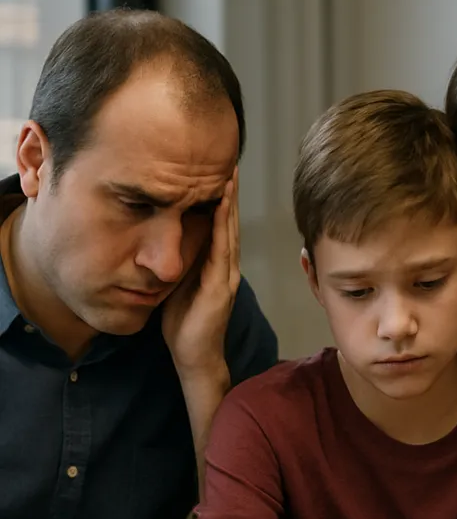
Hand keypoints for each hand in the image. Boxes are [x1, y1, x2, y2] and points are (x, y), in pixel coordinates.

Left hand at [162, 169, 239, 377]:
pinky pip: (223, 249)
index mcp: (216, 265)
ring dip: (230, 202)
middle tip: (228, 161)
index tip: (217, 170)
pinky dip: (224, 225)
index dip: (220, 198)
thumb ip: (179, 262)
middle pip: (230, 222)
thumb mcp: (178, 283)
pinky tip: (222, 205)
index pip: (220, 225)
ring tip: (229, 175)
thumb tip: (165, 236)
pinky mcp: (221, 286)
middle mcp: (227, 266)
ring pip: (231, 230)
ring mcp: (227, 275)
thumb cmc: (184, 323)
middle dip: (229, 192)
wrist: (194, 357)